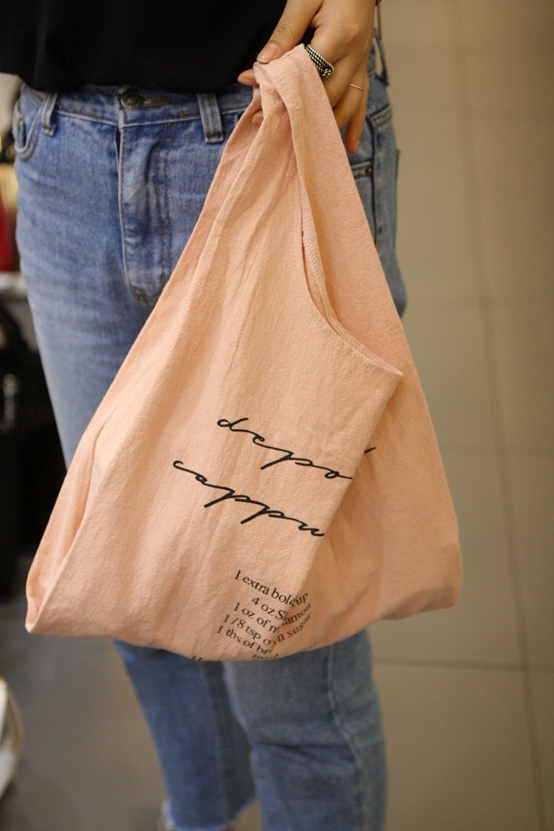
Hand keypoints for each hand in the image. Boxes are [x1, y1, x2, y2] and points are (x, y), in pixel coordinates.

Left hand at [237, 0, 375, 152]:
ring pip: (345, 105)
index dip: (282, 87)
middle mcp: (354, 55)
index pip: (306, 72)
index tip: (258, 96)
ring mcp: (361, 63)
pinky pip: (362, 101)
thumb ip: (286, 31)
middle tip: (271, 124)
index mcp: (339, 36)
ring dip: (324, 126)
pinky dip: (355, 124)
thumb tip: (266, 61)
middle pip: (325, 95)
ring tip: (303, 143)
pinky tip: (350, 146)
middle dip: (298, 112)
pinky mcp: (363, 66)